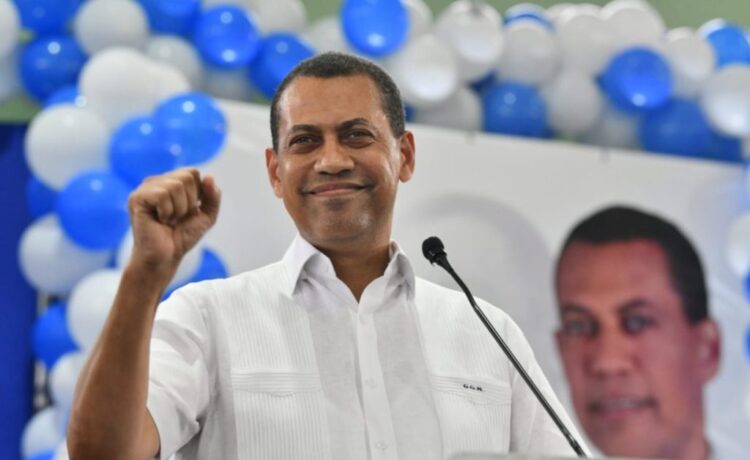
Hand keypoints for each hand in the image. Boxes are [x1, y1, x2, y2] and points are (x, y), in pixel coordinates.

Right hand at [127, 168, 220, 282]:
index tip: (189, 211)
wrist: (166, 257)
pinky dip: (167, 212)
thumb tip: (210, 177)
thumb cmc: (182, 237)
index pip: (193, 173)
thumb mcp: (206, 216)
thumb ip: (213, 197)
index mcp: (170, 182)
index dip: (198, 194)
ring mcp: (145, 188)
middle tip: (177, 218)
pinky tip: (160, 220)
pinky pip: (162, 195)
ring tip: (168, 220)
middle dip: (189, 202)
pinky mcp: (137, 198)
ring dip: (178, 209)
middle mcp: (156, 181)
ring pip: (175, 186)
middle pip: (187, 177)